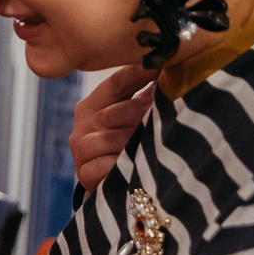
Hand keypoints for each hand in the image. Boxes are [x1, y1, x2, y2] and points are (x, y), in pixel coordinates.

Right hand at [71, 65, 155, 194]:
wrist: (116, 187)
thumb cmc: (129, 146)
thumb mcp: (136, 118)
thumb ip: (147, 98)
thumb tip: (173, 71)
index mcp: (93, 105)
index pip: (115, 84)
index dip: (138, 75)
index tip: (161, 67)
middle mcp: (82, 125)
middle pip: (111, 113)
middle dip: (140, 112)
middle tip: (166, 109)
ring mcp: (81, 150)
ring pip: (106, 139)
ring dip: (132, 140)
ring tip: (155, 140)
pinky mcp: (83, 174)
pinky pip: (101, 166)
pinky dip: (119, 164)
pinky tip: (136, 164)